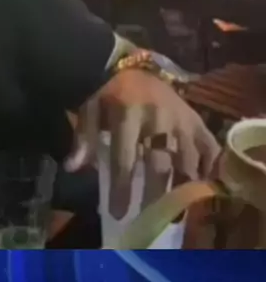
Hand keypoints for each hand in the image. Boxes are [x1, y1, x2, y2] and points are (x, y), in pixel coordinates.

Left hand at [66, 69, 219, 218]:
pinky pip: (208, 142)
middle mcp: (158, 117)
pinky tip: (202, 182)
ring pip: (186, 157)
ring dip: (182, 185)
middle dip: (154, 194)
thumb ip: (83, 139)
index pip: (125, 159)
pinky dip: (208, 163)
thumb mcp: (88, 111)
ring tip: (178, 209)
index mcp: (128, 114)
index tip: (118, 213)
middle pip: (159, 163)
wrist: (124, 64)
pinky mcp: (192, 116)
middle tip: (150, 217)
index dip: (122, 188)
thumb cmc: (103, 92)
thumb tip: (72, 168)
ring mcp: (179, 116)